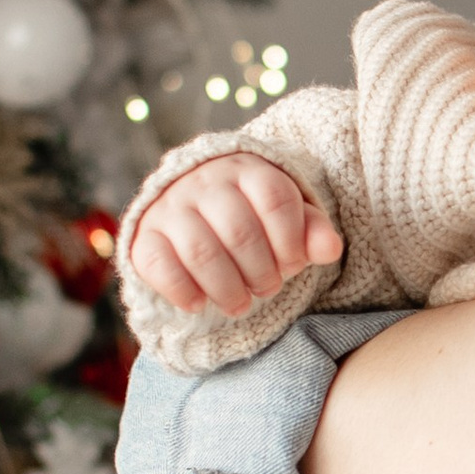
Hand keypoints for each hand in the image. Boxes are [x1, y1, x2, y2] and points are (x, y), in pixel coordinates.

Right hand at [128, 155, 341, 317]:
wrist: (189, 210)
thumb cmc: (250, 216)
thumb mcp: (286, 217)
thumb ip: (311, 230)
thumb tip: (330, 248)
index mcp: (246, 169)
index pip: (276, 198)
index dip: (291, 241)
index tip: (293, 264)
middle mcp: (205, 181)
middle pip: (240, 231)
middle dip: (262, 272)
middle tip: (267, 289)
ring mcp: (170, 207)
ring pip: (200, 252)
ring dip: (227, 289)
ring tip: (240, 304)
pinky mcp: (144, 236)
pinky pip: (158, 265)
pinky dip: (182, 291)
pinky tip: (199, 303)